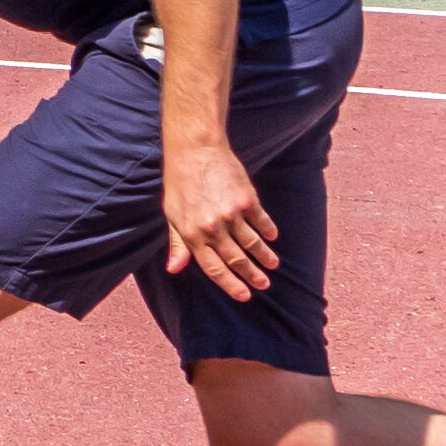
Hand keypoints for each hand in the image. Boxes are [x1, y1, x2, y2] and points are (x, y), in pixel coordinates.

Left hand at [160, 124, 280, 294]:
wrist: (195, 150)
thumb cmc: (180, 183)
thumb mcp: (172, 214)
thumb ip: (177, 243)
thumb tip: (174, 269)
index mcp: (191, 234)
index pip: (213, 268)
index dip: (230, 284)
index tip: (244, 295)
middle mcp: (212, 228)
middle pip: (236, 259)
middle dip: (251, 276)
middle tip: (263, 285)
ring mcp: (231, 214)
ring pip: (253, 244)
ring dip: (265, 257)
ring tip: (272, 266)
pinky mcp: (247, 199)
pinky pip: (262, 221)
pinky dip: (268, 232)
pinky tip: (272, 238)